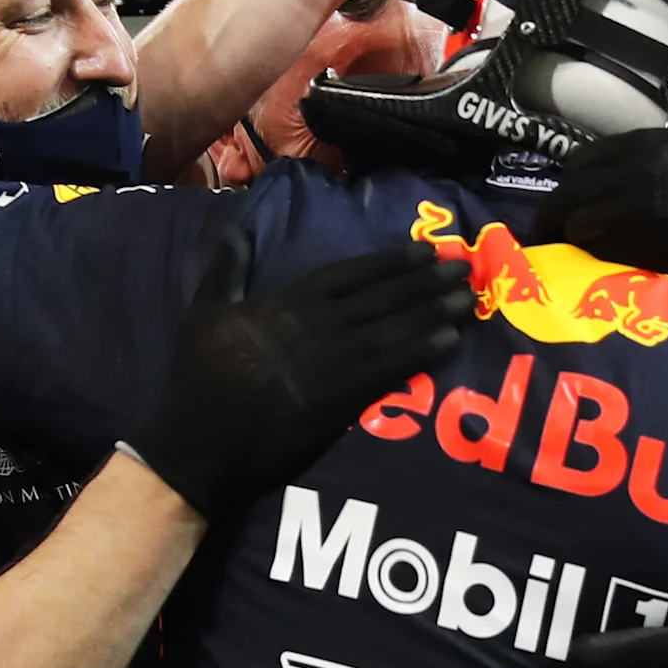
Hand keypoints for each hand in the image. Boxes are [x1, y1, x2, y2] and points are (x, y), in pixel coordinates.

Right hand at [121, 241, 472, 519]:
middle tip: (465, 266)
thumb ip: (227, 268)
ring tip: (469, 297)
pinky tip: (451, 340)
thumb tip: (238, 227)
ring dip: (434, 311)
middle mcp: (316, 326)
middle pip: (382, 297)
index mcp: (286, 303)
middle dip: (425, 281)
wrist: (201, 440)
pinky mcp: (339, 400)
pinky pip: (389, 369)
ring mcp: (330, 362)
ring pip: (393, 328)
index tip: (423, 250)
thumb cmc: (199, 377)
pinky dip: (421, 352)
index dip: (390, 262)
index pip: (349, 275)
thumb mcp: (206, 311)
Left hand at [541, 130, 667, 299]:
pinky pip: (598, 244)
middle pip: (569, 188)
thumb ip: (653, 164)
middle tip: (548, 235)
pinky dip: (590, 254)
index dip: (570, 186)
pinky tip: (595, 264)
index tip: (568, 204)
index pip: (581, 161)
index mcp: (647, 143)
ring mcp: (639, 202)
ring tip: (564, 254)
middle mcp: (637, 167)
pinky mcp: (646, 238)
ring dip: (567, 237)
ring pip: (575, 217)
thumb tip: (615, 180)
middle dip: (554, 214)